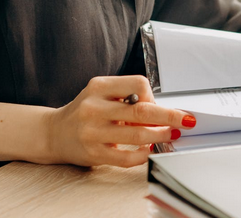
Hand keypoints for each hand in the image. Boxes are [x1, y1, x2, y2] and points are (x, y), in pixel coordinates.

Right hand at [43, 75, 195, 166]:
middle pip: (141, 111)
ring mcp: (92, 132)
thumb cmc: (84, 112)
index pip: (138, 84)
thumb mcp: (100, 94)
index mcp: (98, 87)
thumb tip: (161, 110)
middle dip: (169, 116)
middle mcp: (93, 107)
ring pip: (137, 135)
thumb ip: (126, 97)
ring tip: (170, 134)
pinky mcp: (94, 153)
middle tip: (186, 120)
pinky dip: (144, 154)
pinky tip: (149, 150)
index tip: (155, 104)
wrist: (54, 133)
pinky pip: (127, 157)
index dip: (152, 95)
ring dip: (160, 135)